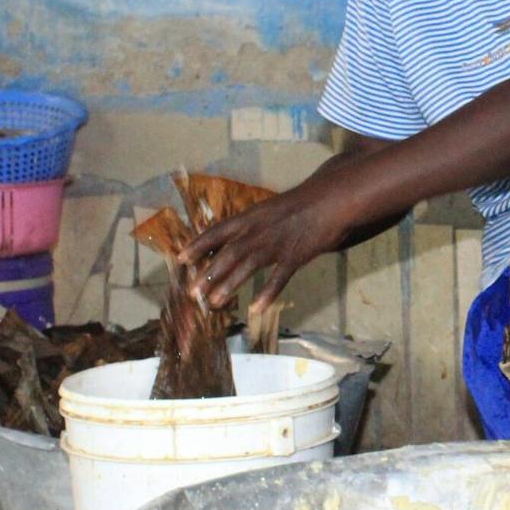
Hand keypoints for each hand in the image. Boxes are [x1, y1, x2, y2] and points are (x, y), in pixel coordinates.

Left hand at [180, 181, 351, 311]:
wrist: (329, 201)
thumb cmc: (298, 206)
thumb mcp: (268, 210)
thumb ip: (250, 226)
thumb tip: (231, 240)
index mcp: (249, 217)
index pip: (217, 232)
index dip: (198, 246)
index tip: (181, 260)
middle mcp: (258, 230)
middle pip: (228, 253)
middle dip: (208, 274)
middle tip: (193, 294)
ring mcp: (276, 243)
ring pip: (247, 266)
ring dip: (229, 285)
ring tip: (215, 303)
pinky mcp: (295, 256)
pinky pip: (278, 277)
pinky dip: (267, 293)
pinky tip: (255, 307)